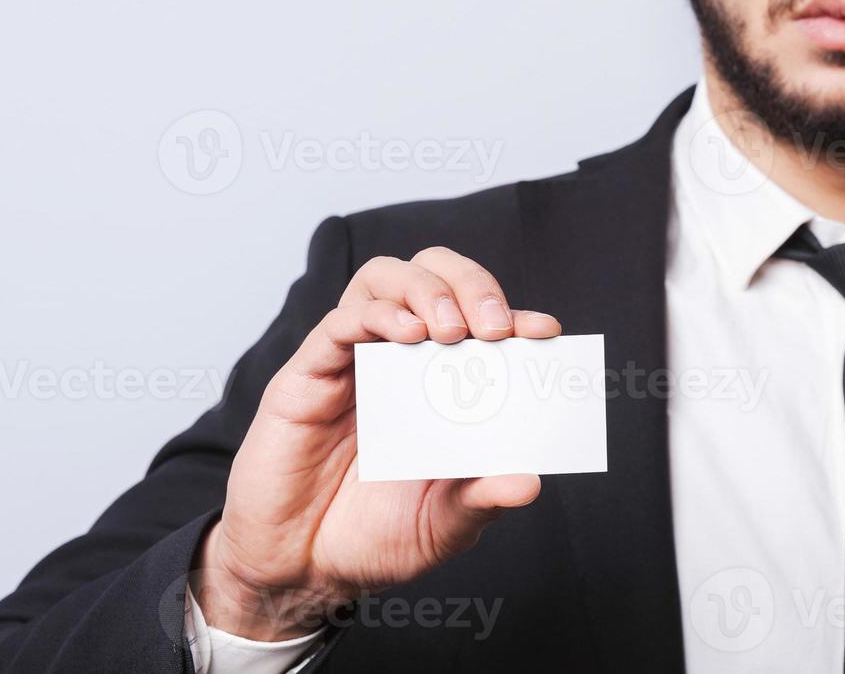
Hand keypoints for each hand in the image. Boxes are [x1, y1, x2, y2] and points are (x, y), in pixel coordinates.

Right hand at [191, 246, 560, 640]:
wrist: (300, 570)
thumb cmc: (371, 540)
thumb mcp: (442, 526)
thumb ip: (481, 500)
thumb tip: (530, 482)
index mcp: (438, 383)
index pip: (480, 323)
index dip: (515, 316)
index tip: (544, 331)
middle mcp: (397, 359)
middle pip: (433, 274)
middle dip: (471, 285)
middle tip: (494, 327)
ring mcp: (353, 360)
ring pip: (385, 278)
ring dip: (426, 287)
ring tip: (451, 329)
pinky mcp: (309, 374)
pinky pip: (340, 322)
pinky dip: (378, 316)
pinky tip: (408, 336)